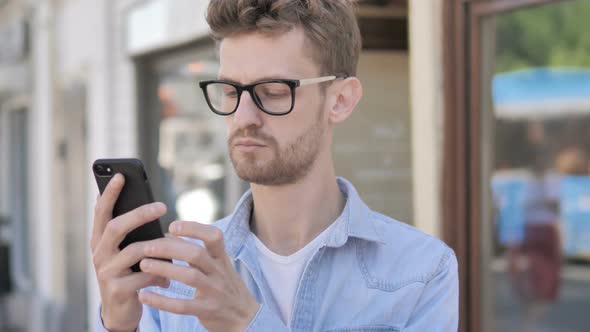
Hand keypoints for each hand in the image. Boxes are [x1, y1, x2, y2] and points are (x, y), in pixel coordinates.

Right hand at [90, 174, 169, 331]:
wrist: (120, 311)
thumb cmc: (128, 273)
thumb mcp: (128, 252)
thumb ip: (134, 233)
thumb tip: (154, 206)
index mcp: (100, 241)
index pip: (102, 212)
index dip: (109, 194)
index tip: (121, 175)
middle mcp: (99, 254)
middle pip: (116, 227)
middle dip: (139, 214)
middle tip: (162, 205)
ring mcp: (106, 272)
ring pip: (134, 252)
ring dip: (157, 247)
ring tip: (174, 244)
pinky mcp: (116, 290)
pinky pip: (142, 277)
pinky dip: (158, 275)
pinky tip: (167, 278)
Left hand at [137, 221, 259, 331]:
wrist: (245, 317)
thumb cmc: (225, 286)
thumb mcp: (218, 266)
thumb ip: (197, 251)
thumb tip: (170, 234)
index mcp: (222, 258)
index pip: (214, 236)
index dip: (194, 228)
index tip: (172, 226)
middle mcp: (220, 272)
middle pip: (196, 254)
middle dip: (170, 248)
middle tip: (148, 247)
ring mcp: (215, 292)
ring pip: (189, 276)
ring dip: (164, 268)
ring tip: (143, 264)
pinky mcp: (207, 310)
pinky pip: (182, 306)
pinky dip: (162, 301)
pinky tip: (145, 296)